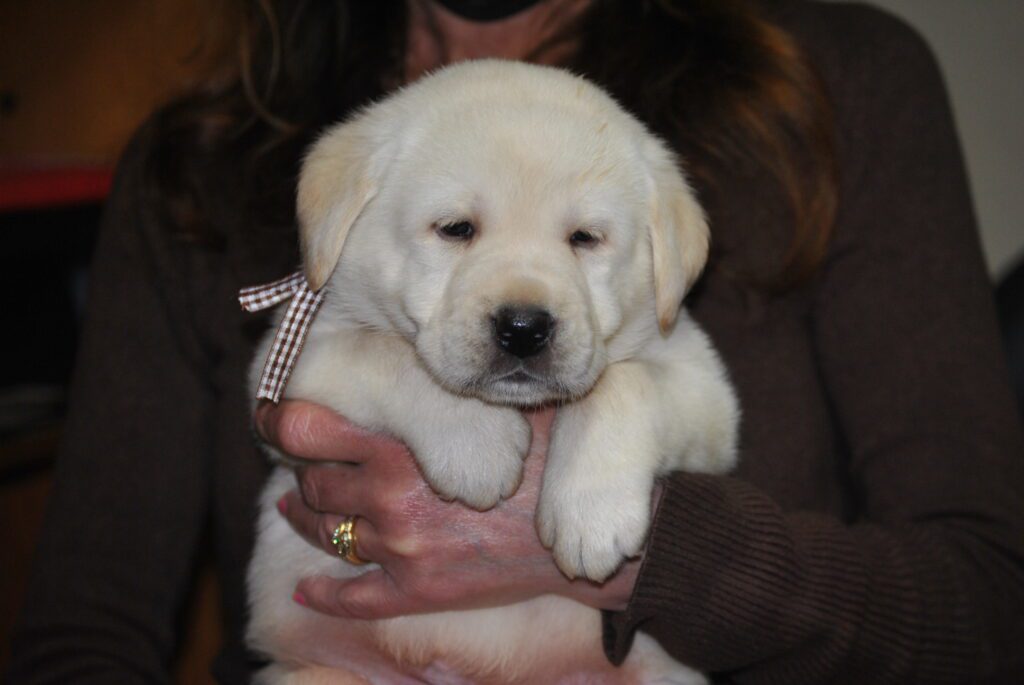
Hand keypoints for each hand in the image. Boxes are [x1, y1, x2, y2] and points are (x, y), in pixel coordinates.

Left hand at [254, 400, 641, 619]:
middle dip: (297, 470)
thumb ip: (451, 394)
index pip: (311, 432)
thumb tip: (426, 360)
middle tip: (288, 459)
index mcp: (402, 451)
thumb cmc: (548, 462)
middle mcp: (390, 501)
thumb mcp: (499, 412)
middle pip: (314, 484)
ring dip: (302, 520)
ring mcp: (400, 551)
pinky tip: (307, 592)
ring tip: (293, 507)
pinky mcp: (417, 592)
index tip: (270, 413)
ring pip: (327, 534)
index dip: (280, 422)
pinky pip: (354, 599)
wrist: (583, 532)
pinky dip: (323, 597)